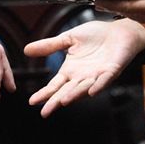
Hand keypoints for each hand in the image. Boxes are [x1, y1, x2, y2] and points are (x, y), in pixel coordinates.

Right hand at [24, 19, 144, 116]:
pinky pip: (104, 80)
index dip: (44, 93)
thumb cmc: (95, 35)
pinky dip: (98, 86)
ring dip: (74, 95)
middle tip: (45, 112)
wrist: (117, 31)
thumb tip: (26, 50)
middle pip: (66, 92)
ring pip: (83, 88)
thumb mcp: (68, 38)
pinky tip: (91, 91)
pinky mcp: (111, 70)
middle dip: (56, 102)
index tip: (32, 102)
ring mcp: (97, 75)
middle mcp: (82, 77)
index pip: (55, 85)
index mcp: (71, 70)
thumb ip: (49, 45)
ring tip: (63, 101)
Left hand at [97, 0, 144, 24]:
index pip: (130, 5)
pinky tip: (135, 7)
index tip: (98, 0)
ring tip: (112, 5)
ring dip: (127, 11)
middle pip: (135, 14)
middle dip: (116, 8)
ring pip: (144, 16)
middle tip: (98, 4)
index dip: (113, 3)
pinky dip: (141, 12)